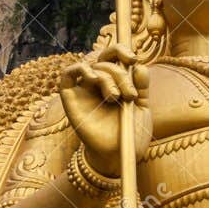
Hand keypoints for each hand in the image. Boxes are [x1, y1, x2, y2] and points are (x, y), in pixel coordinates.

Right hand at [59, 44, 151, 175]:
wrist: (118, 156)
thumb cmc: (130, 134)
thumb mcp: (141, 108)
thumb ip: (141, 87)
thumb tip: (140, 65)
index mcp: (115, 82)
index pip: (114, 56)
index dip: (122, 51)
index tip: (134, 59)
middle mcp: (98, 83)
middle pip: (104, 60)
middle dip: (120, 73)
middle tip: (129, 95)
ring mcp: (83, 90)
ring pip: (90, 66)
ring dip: (106, 77)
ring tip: (115, 97)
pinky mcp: (70, 99)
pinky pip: (67, 74)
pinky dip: (79, 69)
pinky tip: (92, 78)